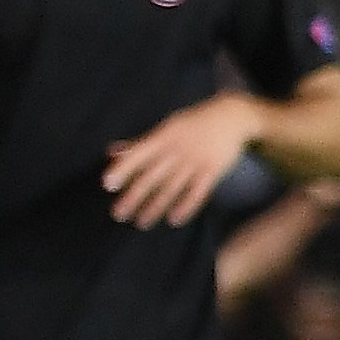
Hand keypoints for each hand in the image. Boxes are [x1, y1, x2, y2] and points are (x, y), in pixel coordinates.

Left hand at [102, 94, 265, 228]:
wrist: (232, 116)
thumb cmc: (194, 123)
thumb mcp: (167, 127)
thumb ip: (140, 143)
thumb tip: (111, 153)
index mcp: (163, 136)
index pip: (139, 154)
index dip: (123, 169)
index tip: (108, 185)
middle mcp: (178, 148)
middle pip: (152, 175)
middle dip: (134, 196)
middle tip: (118, 214)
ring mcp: (196, 160)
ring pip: (172, 187)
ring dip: (155, 206)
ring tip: (141, 222)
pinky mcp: (213, 169)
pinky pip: (198, 191)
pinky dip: (186, 206)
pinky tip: (174, 219)